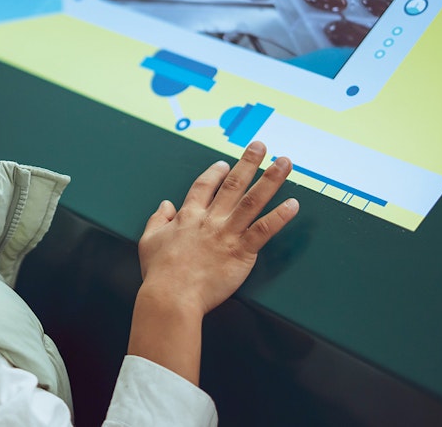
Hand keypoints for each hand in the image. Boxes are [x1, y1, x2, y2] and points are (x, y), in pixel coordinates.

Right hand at [127, 141, 296, 383]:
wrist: (172, 295)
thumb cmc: (160, 273)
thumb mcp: (149, 241)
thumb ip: (157, 220)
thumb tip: (165, 205)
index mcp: (188, 216)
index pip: (204, 187)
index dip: (214, 173)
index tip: (224, 164)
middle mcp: (210, 220)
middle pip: (233, 185)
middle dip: (248, 163)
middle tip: (261, 146)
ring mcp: (227, 234)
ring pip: (253, 201)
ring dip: (270, 180)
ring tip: (284, 163)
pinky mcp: (241, 252)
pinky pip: (263, 230)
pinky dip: (279, 217)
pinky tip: (293, 204)